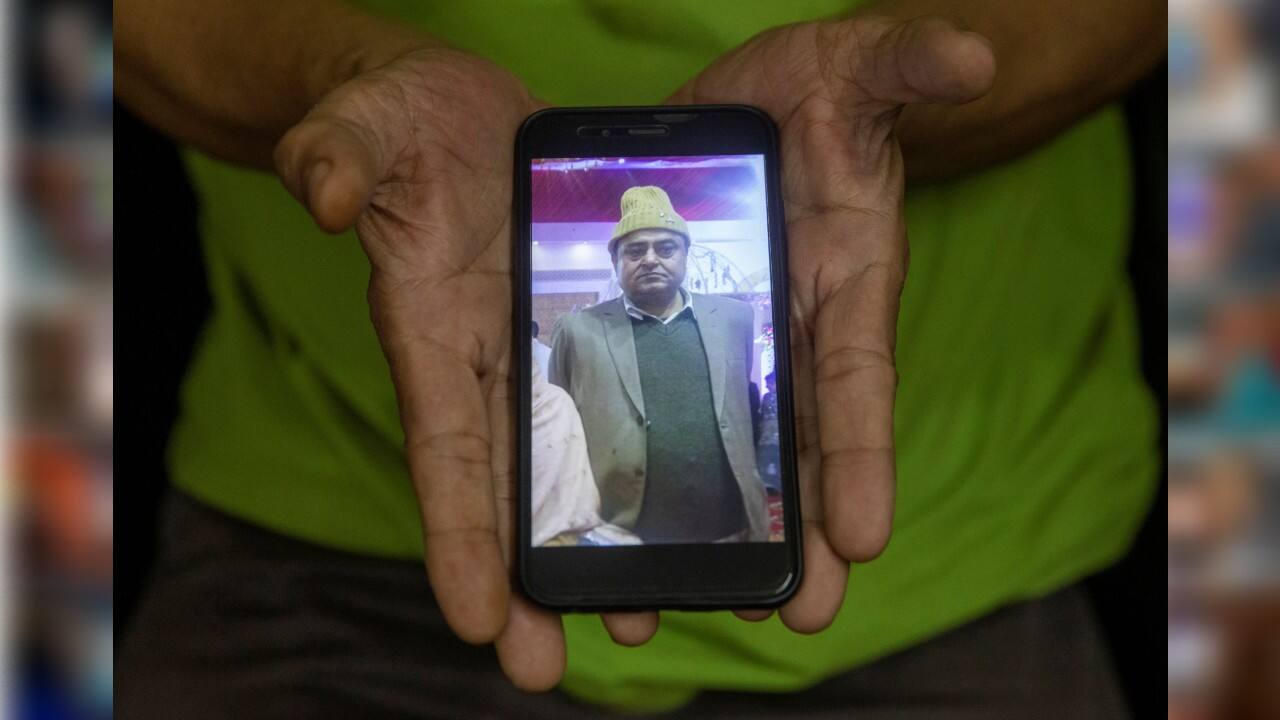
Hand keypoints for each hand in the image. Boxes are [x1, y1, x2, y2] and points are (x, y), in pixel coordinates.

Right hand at [274, 48, 658, 689]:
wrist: (456, 109)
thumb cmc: (402, 123)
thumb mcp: (369, 125)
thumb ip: (340, 153)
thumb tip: (318, 192)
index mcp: (434, 329)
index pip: (445, 445)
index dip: (458, 534)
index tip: (476, 620)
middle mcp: (491, 356)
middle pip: (512, 480)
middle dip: (529, 573)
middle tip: (552, 662)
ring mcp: (545, 342)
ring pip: (578, 454)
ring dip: (603, 533)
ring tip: (646, 613)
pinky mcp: (587, 317)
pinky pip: (627, 388)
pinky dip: (649, 447)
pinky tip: (690, 497)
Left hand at [668, 16, 994, 629]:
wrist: (755, 100)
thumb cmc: (820, 91)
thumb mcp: (858, 68)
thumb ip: (905, 64)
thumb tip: (970, 55)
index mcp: (846, 286)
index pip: (858, 382)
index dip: (863, 459)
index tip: (863, 540)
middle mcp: (792, 333)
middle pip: (799, 449)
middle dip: (798, 534)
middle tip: (791, 621)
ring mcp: (731, 338)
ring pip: (720, 447)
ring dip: (701, 525)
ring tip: (659, 605)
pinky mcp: (670, 328)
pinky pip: (652, 402)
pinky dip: (637, 463)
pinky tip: (601, 521)